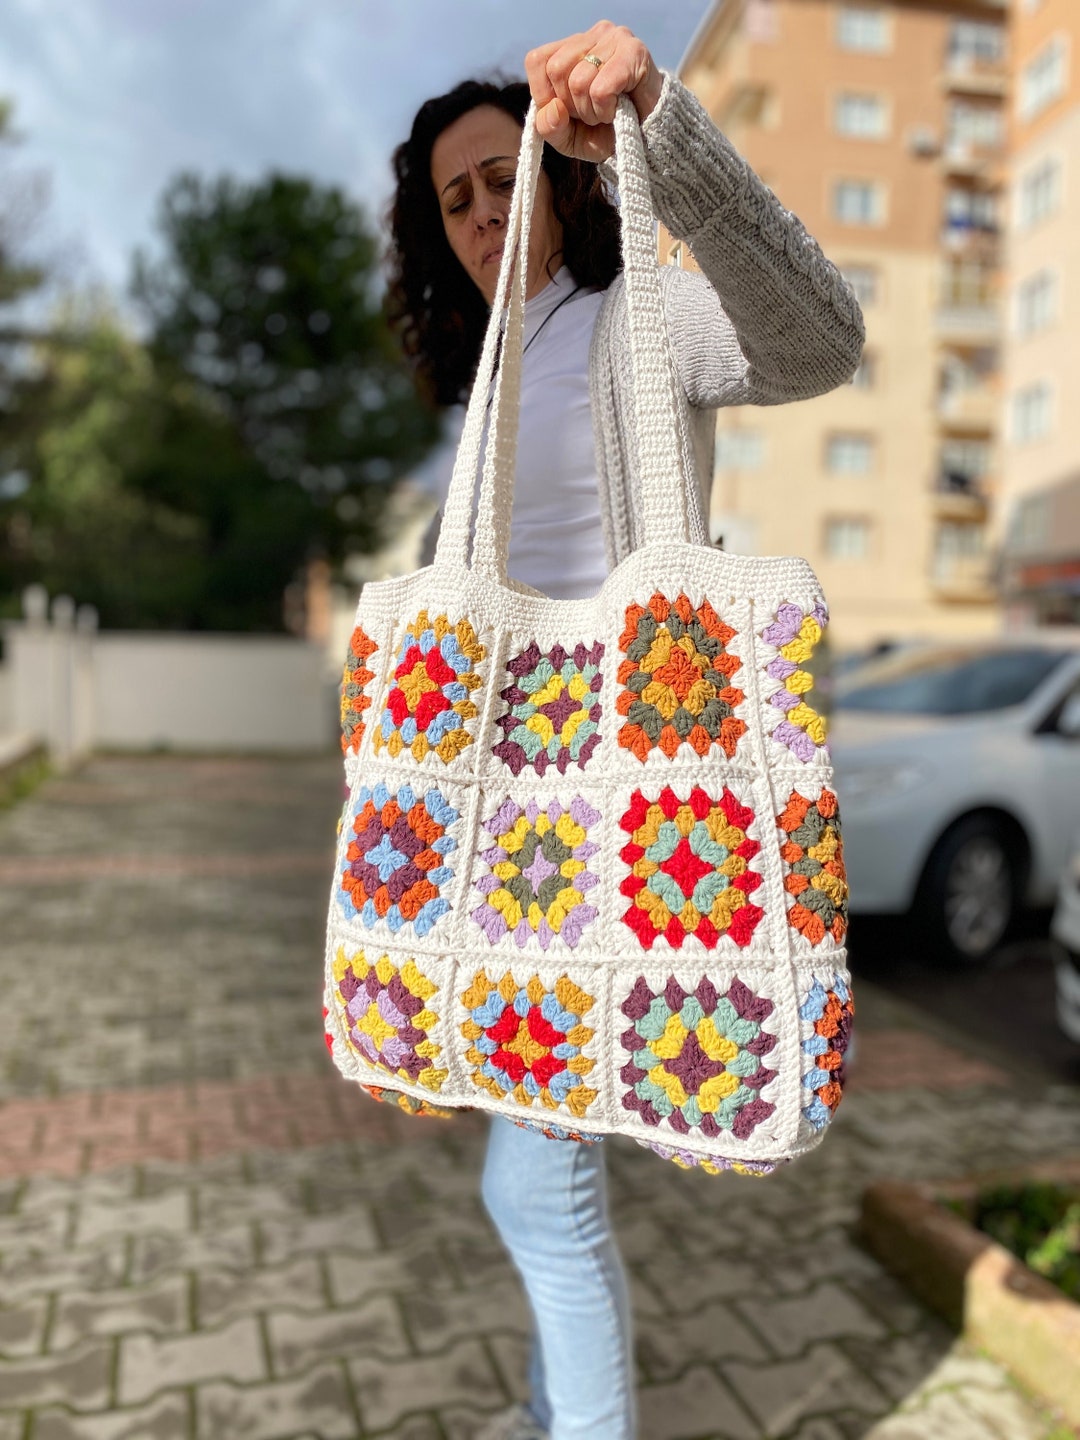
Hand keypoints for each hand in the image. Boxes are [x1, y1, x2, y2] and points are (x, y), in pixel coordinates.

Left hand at [525, 20, 662, 162]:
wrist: (648, 142)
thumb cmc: (607, 132)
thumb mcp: (568, 137)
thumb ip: (549, 126)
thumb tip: (553, 108)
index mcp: (569, 48)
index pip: (537, 60)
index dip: (545, 94)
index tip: (567, 111)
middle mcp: (590, 36)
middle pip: (557, 70)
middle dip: (571, 105)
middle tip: (592, 113)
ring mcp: (614, 38)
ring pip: (578, 81)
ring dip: (591, 111)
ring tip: (607, 112)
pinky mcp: (634, 52)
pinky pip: (601, 88)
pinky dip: (605, 109)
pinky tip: (619, 110)